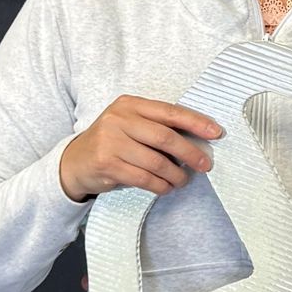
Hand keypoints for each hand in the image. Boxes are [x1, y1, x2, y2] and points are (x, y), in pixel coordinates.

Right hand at [58, 98, 223, 200]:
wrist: (75, 161)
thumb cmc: (111, 142)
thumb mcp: (129, 124)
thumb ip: (156, 126)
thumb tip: (197, 139)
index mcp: (130, 105)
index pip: (169, 112)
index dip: (195, 122)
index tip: (215, 132)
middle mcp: (119, 119)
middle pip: (165, 137)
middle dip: (190, 152)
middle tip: (205, 164)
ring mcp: (111, 142)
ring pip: (157, 161)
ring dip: (176, 174)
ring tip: (182, 180)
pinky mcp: (108, 164)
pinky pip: (144, 178)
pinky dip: (160, 185)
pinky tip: (166, 187)